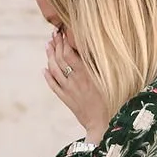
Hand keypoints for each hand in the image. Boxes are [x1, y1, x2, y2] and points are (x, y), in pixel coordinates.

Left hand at [44, 23, 109, 144]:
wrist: (104, 124)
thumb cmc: (112, 100)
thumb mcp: (109, 79)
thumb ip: (100, 65)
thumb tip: (94, 50)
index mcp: (87, 73)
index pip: (70, 53)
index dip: (64, 41)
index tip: (62, 32)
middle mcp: (75, 80)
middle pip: (60, 59)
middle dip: (56, 45)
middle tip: (53, 35)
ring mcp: (69, 90)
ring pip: (54, 70)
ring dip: (49, 57)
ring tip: (48, 46)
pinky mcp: (66, 99)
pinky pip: (53, 86)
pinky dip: (47, 76)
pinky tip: (44, 69)